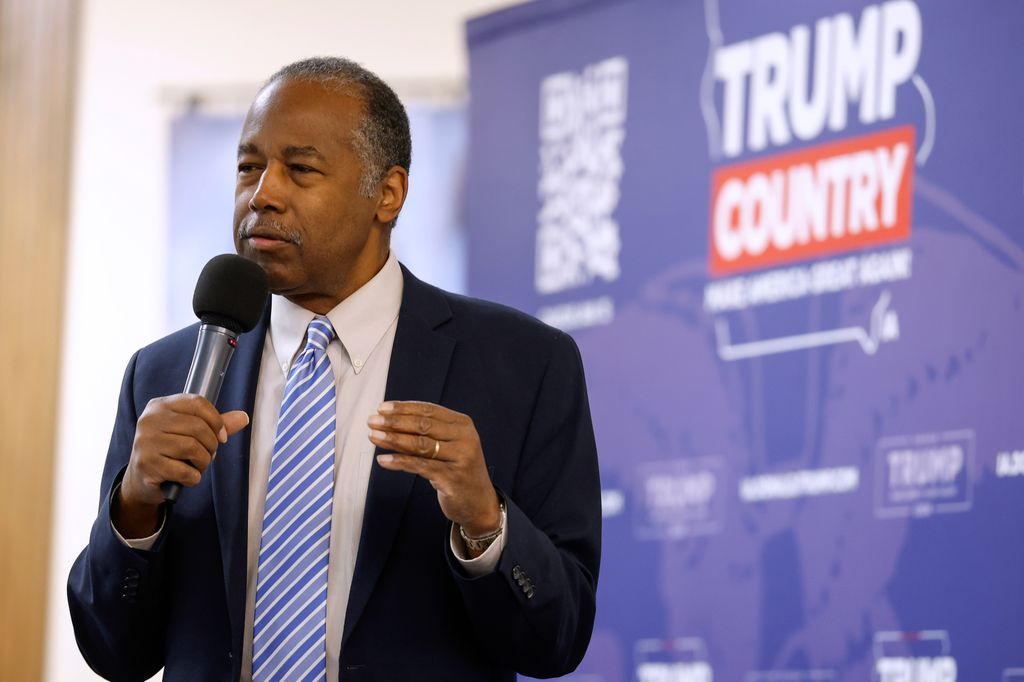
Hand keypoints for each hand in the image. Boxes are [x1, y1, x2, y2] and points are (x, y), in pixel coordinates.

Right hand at [114, 394, 248, 537]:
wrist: (141, 479)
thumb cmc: (170, 452)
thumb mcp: (191, 433)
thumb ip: (215, 424)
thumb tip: (243, 417)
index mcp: (160, 405)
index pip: (197, 403)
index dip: (216, 421)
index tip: (222, 436)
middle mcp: (149, 420)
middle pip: (197, 427)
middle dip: (211, 445)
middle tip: (208, 455)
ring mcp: (145, 442)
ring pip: (192, 448)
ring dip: (204, 462)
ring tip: (199, 466)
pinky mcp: (146, 464)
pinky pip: (184, 471)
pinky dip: (193, 477)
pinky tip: (187, 477)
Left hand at [368, 401, 500, 537]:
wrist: (479, 503)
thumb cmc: (458, 470)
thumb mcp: (448, 446)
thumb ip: (427, 433)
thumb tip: (390, 422)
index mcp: (463, 424)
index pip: (429, 410)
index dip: (403, 408)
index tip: (382, 408)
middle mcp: (465, 438)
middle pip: (423, 425)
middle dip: (394, 422)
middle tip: (372, 421)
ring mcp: (461, 458)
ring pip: (420, 444)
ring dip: (393, 439)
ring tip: (374, 437)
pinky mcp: (452, 478)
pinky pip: (420, 466)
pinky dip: (399, 462)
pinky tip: (384, 460)